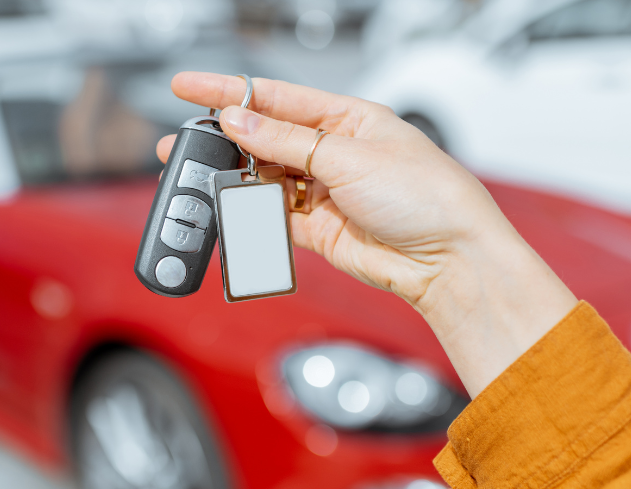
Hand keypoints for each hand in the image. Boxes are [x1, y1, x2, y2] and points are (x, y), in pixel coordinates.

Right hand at [157, 73, 576, 396]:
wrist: (449, 260)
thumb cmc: (426, 197)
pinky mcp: (319, 230)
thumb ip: (287, 141)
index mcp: (348, 118)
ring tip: (198, 178)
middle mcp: (334, 151)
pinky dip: (250, 215)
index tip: (187, 86)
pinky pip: (272, 218)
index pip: (276, 97)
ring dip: (233, 179)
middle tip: (181, 142)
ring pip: (264, 179)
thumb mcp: (350, 156)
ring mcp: (325, 191)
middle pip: (264, 138)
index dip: (230, 91)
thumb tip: (238, 120)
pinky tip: (231, 210)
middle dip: (222, 140)